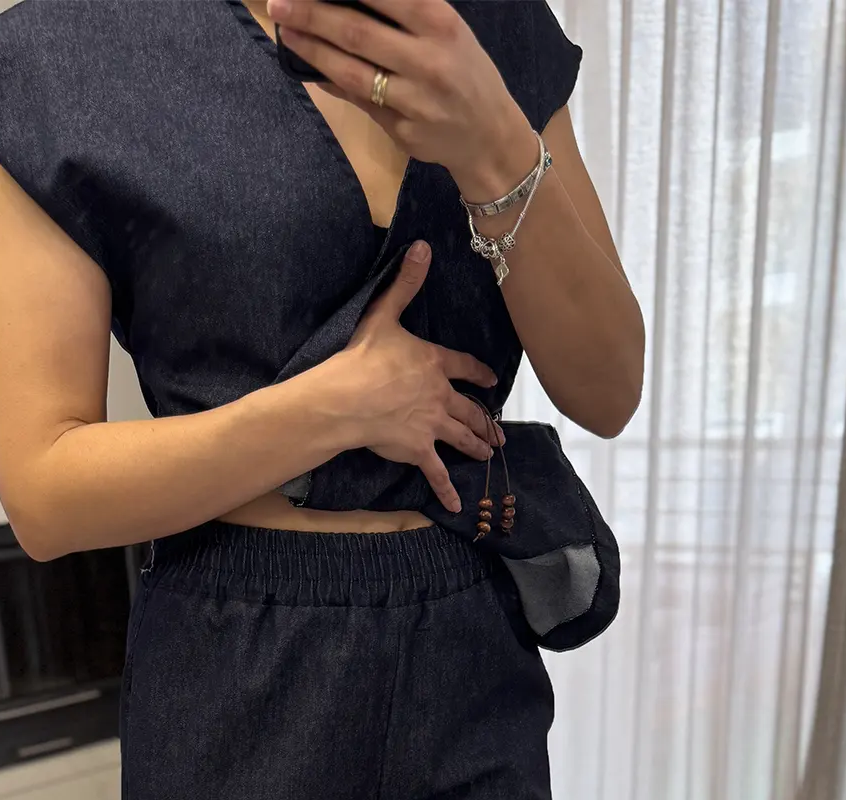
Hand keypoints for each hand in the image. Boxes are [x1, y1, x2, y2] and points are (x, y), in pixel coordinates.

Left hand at [265, 0, 529, 192]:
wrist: (490, 136)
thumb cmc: (465, 73)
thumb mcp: (447, 30)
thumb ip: (405, 13)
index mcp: (440, 22)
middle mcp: (428, 59)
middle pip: (356, 30)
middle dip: (312, 14)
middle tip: (279, 2)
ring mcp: (414, 99)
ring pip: (351, 70)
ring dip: (312, 50)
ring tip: (286, 31)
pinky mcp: (402, 130)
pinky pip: (358, 101)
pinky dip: (331, 82)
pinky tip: (310, 68)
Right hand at [335, 240, 503, 514]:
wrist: (348, 398)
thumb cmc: (362, 358)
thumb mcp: (384, 315)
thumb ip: (405, 284)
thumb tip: (422, 247)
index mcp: (434, 363)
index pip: (465, 366)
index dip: (479, 372)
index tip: (490, 380)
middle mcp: (440, 396)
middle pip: (469, 410)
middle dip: (484, 421)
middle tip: (497, 433)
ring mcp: (431, 425)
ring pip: (462, 437)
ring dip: (477, 446)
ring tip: (489, 453)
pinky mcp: (418, 450)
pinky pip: (436, 473)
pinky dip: (446, 490)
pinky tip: (458, 506)